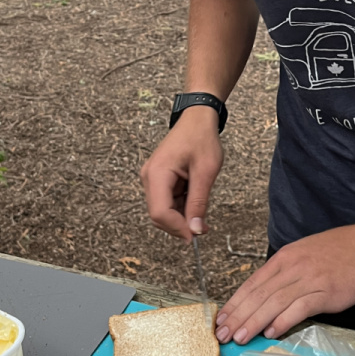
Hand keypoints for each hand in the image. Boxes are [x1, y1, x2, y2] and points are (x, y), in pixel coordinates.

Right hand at [140, 106, 223, 241]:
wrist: (197, 119)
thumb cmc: (201, 139)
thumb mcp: (205, 172)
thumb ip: (199, 202)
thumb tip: (194, 230)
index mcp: (157, 173)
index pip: (160, 212)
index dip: (177, 228)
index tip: (195, 236)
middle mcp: (149, 177)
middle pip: (158, 215)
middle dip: (179, 225)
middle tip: (202, 228)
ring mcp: (152, 179)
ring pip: (163, 211)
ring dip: (181, 217)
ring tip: (202, 215)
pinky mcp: (158, 180)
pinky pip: (166, 202)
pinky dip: (180, 208)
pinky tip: (195, 202)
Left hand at [215, 223, 354, 344]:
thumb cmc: (339, 251)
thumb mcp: (304, 253)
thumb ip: (285, 273)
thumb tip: (266, 295)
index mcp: (285, 258)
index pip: (252, 283)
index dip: (235, 302)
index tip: (221, 319)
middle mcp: (292, 267)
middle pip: (258, 294)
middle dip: (238, 315)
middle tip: (222, 334)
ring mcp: (309, 279)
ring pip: (273, 303)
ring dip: (254, 321)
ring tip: (239, 337)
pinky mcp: (325, 292)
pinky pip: (299, 308)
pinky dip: (283, 321)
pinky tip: (271, 332)